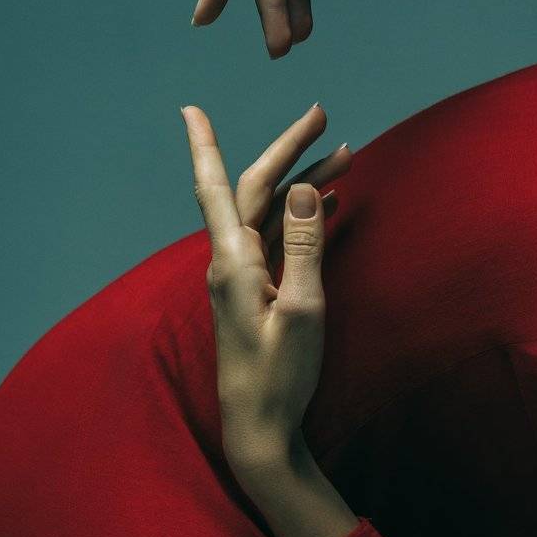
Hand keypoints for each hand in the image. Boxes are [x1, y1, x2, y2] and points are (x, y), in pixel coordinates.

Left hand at [180, 100, 351, 473]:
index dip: (204, 146)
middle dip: (287, 150)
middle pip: (256, 190)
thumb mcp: (304, 310)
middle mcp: (231, 262)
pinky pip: (279, 239)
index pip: (219, 188)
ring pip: (272, 213)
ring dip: (306, 182)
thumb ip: (305, 246)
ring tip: (347, 154)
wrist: (260, 428)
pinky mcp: (259, 292)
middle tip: (322, 116)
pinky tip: (331, 201)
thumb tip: (305, 189)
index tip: (189, 108)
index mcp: (233, 262)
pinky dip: (304, 215)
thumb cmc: (279, 376)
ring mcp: (244, 277)